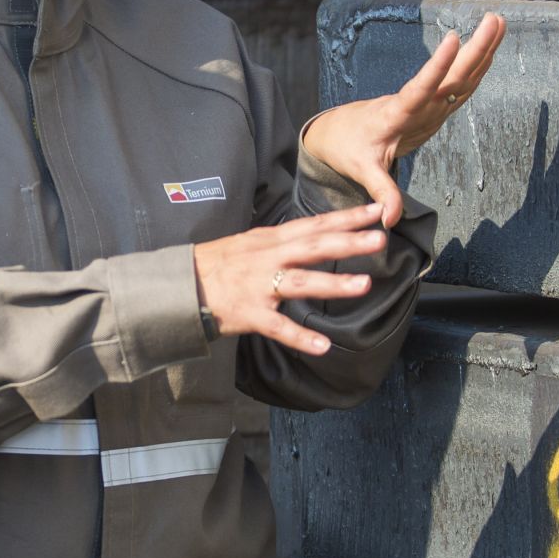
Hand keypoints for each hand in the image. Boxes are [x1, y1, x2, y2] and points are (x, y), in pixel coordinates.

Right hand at [192, 205, 388, 356]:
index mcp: (270, 240)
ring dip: (332, 284)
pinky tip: (323, 346)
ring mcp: (259, 286)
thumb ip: (280, 241)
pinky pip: (278, 327)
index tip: (374, 211)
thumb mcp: (249, 243)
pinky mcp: (249, 314)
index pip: (314, 225)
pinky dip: (300, 337)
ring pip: (300, 283)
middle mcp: (267, 259)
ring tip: (363, 285)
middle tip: (378, 238)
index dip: (345, 218)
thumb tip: (310, 233)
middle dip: (347, 243)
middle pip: (313, 247)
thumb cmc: (215, 265)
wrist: (179, 286)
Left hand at [299, 13, 506, 225]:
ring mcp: (427, 102)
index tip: (453, 39)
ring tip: (498, 22)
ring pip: (457, 74)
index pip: (419, 88)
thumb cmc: (350, 149)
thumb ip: (381, 192)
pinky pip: (458, 84)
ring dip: (479, 50)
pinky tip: (492, 48)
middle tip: (494, 19)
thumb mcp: (362, 172)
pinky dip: (477, 67)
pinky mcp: (433, 105)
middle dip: (473, 49)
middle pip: (449, 75)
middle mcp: (415, 102)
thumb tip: (390, 219)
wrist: (342, 130)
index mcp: (396, 113)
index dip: (436, 67)